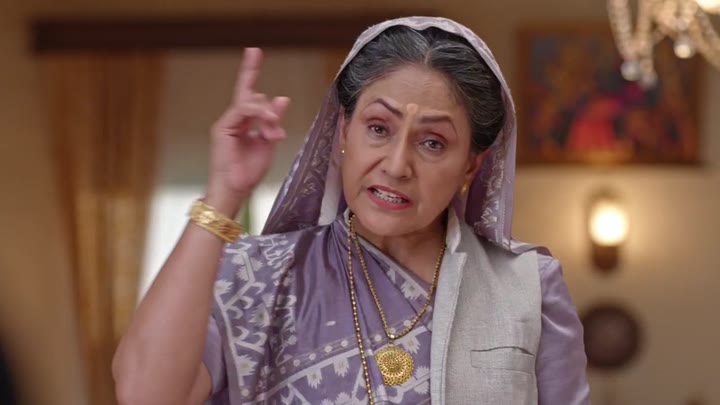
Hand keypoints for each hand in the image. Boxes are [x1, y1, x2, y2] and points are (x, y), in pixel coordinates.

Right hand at [205, 48, 289, 215]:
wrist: (234, 192)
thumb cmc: (248, 173)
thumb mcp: (268, 144)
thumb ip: (273, 122)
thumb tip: (282, 98)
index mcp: (243, 123)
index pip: (249, 94)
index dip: (251, 71)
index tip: (254, 52)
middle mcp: (233, 120)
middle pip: (248, 94)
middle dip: (259, 90)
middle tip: (263, 84)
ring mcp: (226, 123)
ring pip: (249, 102)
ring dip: (267, 115)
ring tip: (274, 134)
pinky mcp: (222, 128)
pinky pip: (243, 110)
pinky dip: (259, 114)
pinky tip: (269, 123)